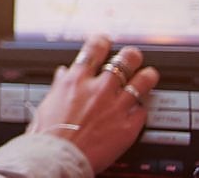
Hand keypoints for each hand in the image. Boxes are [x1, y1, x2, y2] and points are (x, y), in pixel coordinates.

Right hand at [26, 34, 158, 173]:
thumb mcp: (48, 102)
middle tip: (133, 56)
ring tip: (150, 74)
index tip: (105, 40)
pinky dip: (141, 109)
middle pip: (124, 61)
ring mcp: (116, 106)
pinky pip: (143, 111)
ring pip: (141, 83)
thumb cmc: (48, 133)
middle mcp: (99, 89)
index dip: (102, 40)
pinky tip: (141, 108)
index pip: (94, 49)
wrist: (58, 157)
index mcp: (76, 80)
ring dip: (147, 76)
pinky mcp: (128, 127)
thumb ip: (60, 85)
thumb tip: (63, 74)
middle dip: (131, 56)